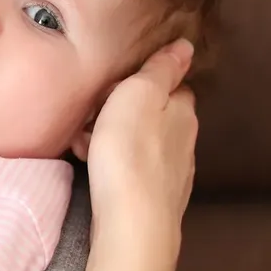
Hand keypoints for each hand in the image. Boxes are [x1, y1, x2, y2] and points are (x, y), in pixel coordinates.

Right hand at [78, 39, 198, 270]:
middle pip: (153, 115)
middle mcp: (185, 141)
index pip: (169, 84)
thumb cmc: (130, 155)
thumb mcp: (139, 94)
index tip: (113, 87)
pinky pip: (133, 172)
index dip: (140, 82)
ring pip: (141, 145)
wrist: (132, 225)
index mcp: (183, 111)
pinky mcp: (155, 200)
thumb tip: (185, 45)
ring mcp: (172, 174)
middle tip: (91, 118)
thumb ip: (161, 68)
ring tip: (84, 146)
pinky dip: (115, 167)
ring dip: (114, 141)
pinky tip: (96, 173)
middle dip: (123, 113)